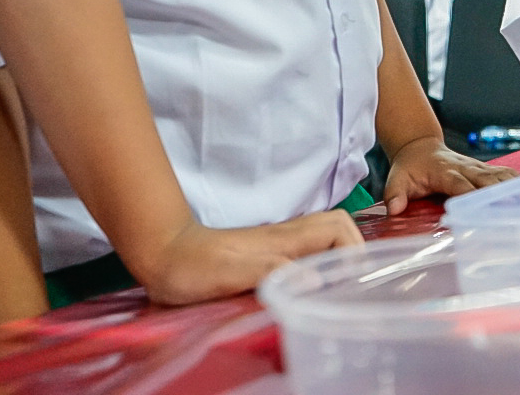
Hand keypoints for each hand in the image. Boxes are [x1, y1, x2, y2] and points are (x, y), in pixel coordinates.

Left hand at [140, 211, 362, 305]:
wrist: (163, 254)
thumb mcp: (229, 273)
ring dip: (341, 257)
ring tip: (341, 290)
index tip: (354, 281)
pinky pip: (309, 252)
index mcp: (283, 239)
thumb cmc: (193, 266)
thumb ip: (270, 271)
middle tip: (354, 286)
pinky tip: (314, 290)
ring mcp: (278, 245)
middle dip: (356, 251)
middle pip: (339, 228)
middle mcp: (287, 237)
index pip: (338, 228)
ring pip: (325, 239)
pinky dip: (323, 265)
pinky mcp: (268, 256)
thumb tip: (313, 282)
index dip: (354, 250)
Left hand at [382, 135, 517, 214]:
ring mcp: (476, 166)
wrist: (420, 146)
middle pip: (486, 179)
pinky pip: (502, 173)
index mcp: (444, 171)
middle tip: (516, 208)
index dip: (471, 196)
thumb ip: (395, 193)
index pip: (460, 185)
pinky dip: (516, 181)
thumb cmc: (410, 166)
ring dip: (513, 186)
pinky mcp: (483, 168)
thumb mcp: (396, 178)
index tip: (481, 211)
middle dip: (500, 193)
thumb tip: (395, 208)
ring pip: (498, 174)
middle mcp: (464, 167)